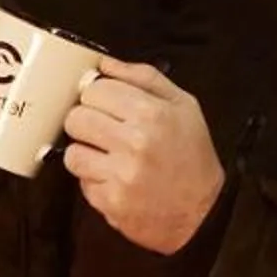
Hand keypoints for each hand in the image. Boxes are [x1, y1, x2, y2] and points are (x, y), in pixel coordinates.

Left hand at [62, 56, 223, 254]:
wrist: (204, 212)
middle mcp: (135, 142)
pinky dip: (94, 180)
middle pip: (76, 118)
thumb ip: (142, 77)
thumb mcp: (183, 105)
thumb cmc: (192, 156)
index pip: (95, 90)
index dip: (97, 96)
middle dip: (86, 121)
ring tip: (107, 156)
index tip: (104, 104)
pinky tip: (114, 178)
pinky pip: (81, 183)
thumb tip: (104, 63)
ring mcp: (121, 174)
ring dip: (86, 153)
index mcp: (152, 113)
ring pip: (72, 152)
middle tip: (103, 130)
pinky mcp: (111, 202)